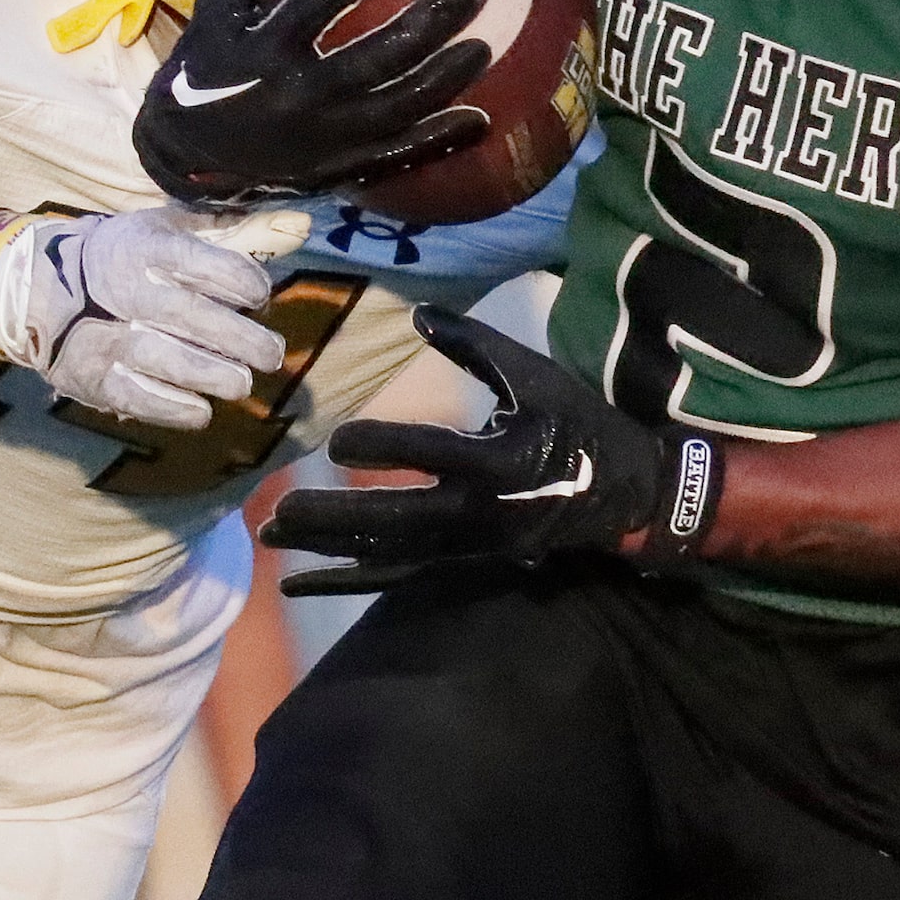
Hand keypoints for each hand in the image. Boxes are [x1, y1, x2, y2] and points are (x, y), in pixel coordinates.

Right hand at [0, 207, 307, 430]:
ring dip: (214, 376)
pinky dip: (174, 408)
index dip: (243, 282)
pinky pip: (139, 398)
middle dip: (241, 340)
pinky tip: (202, 411)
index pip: (207, 265)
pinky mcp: (91, 377)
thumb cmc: (117, 254)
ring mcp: (107, 338)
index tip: (260, 295)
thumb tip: (294, 227)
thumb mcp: (160, 228)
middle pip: (195, 318)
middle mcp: (128, 292)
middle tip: (272, 354)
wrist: (31, 287)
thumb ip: (223, 230)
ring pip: (170, 361)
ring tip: (242, 384)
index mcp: (147, 249)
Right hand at [132, 0, 492, 208]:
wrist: (189, 152)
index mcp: (264, 48)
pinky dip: (439, 140)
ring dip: (444, 79)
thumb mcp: (216, 3)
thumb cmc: (209, 62)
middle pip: (373, 59)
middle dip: (425, 25)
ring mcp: (322, 138)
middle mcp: (297, 96)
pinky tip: (477, 119)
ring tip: (482, 48)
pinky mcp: (337, 168)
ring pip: (397, 109)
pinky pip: (397, 154)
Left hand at [264, 305, 721, 594]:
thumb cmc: (577, 424)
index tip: (336, 439)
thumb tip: (418, 314)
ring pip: (392, 553)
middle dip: (339, 518)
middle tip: (280, 511)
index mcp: (503, 459)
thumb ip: (476, 345)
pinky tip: (300, 585)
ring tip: (275, 538)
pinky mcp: (465, 562)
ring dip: (333, 550)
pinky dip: (349, 582)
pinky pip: (399, 577)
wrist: (625, 492)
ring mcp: (471, 545)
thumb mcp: (535, 375)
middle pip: (400, 519)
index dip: (385, 446)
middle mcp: (482, 511)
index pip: (436, 455)